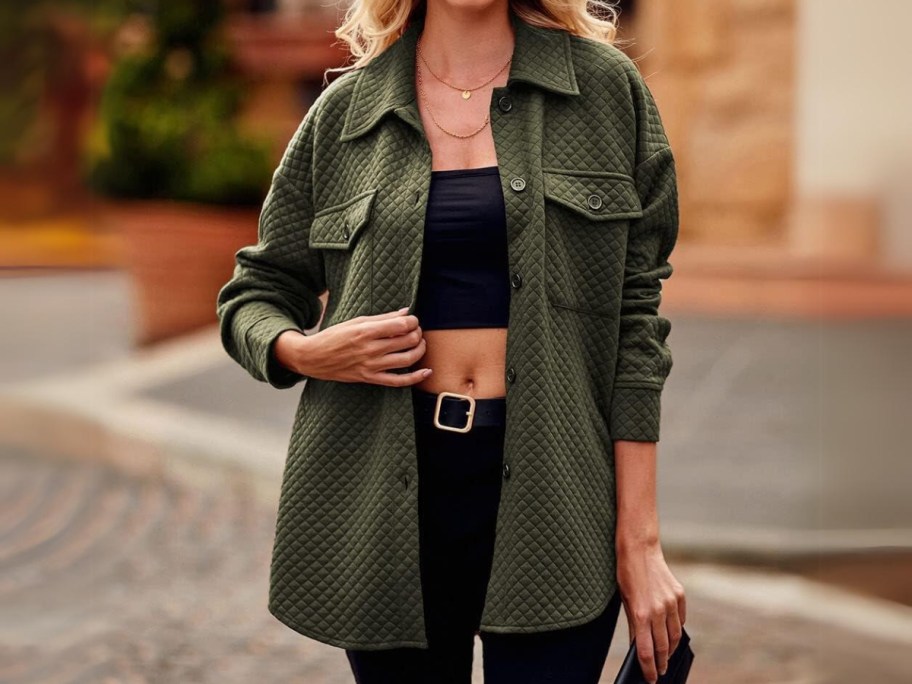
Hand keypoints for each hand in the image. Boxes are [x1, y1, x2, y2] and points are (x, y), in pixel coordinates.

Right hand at [275, 307, 432, 386]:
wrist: (313, 358)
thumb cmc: (334, 336)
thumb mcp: (356, 322)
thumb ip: (383, 318)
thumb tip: (407, 312)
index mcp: (366, 331)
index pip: (401, 325)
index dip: (412, 321)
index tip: (412, 320)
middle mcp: (370, 349)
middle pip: (407, 340)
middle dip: (417, 333)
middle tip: (416, 331)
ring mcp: (371, 366)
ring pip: (407, 359)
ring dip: (420, 350)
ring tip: (419, 344)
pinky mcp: (370, 379)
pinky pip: (398, 381)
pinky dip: (415, 377)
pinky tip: (426, 371)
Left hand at [616, 539, 686, 683]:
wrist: (639, 549)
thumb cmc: (626, 575)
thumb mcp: (625, 602)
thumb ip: (634, 625)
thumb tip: (639, 646)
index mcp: (641, 614)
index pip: (646, 651)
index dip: (648, 668)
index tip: (651, 679)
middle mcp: (658, 610)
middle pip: (663, 647)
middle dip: (661, 663)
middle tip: (660, 672)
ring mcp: (671, 602)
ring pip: (675, 635)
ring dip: (671, 649)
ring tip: (666, 657)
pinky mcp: (680, 595)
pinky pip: (680, 619)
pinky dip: (676, 629)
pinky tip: (671, 634)